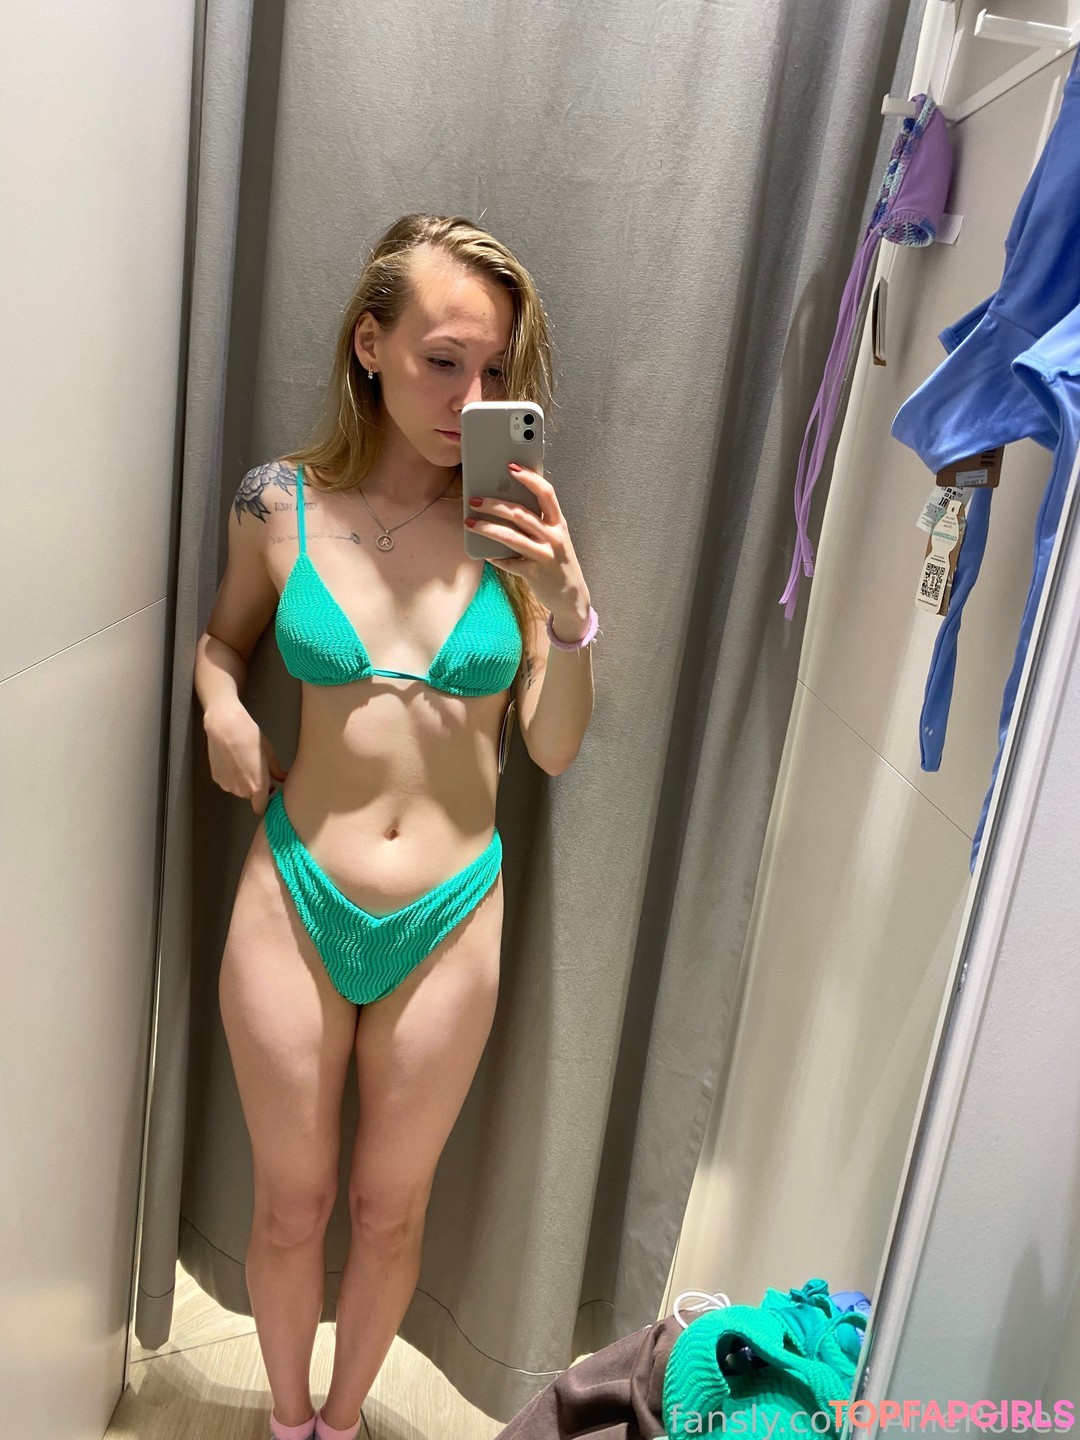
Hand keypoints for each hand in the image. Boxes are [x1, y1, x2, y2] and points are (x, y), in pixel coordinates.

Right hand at [204, 703, 288, 814]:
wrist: (225, 726)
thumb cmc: (250, 738)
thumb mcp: (268, 754)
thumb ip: (276, 771)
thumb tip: (283, 779)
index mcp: (257, 787)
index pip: (261, 807)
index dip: (265, 802)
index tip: (269, 793)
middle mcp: (241, 791)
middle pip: (250, 796)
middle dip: (254, 787)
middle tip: (256, 768)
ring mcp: (226, 785)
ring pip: (238, 789)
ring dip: (242, 781)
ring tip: (243, 761)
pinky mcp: (216, 778)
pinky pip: (228, 781)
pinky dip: (231, 775)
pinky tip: (232, 759)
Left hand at [465, 463, 590, 633]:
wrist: (572, 597)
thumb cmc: (557, 562)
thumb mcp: (554, 538)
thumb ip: (538, 522)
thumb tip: (505, 504)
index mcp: (558, 523)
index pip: (546, 493)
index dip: (529, 478)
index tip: (510, 467)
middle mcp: (554, 537)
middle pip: (521, 513)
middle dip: (494, 504)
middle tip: (474, 499)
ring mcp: (545, 555)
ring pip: (511, 536)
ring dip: (487, 527)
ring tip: (470, 522)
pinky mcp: (535, 573)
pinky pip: (509, 562)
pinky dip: (495, 558)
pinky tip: (486, 555)